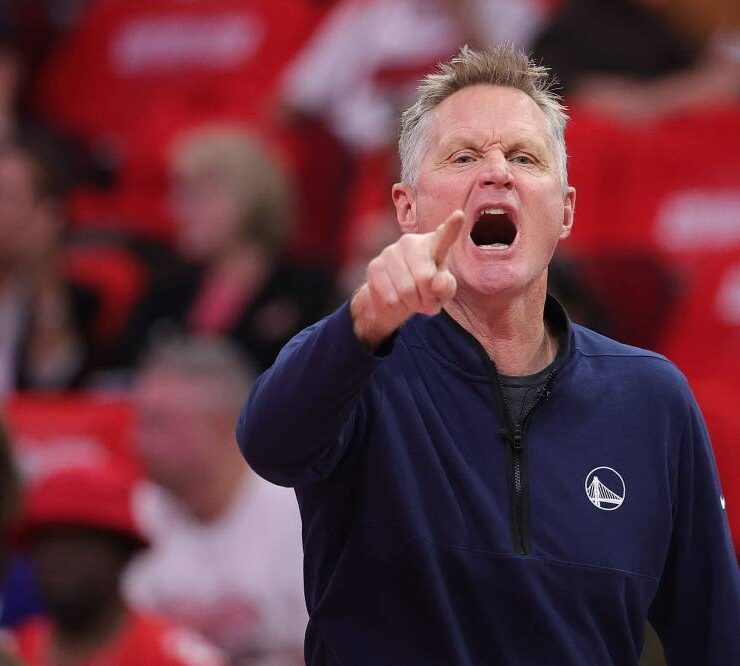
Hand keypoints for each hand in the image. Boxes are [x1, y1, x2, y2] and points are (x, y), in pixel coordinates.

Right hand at [350, 210, 463, 348]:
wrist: (394, 298)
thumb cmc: (426, 290)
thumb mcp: (442, 292)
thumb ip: (446, 286)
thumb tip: (437, 284)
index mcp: (433, 244)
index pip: (444, 236)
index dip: (452, 227)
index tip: (459, 216)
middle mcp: (411, 242)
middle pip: (424, 277)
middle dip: (427, 298)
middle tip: (427, 301)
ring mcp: (390, 252)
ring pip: (406, 291)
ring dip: (413, 304)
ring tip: (413, 300)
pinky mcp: (375, 266)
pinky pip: (391, 298)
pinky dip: (398, 307)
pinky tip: (397, 300)